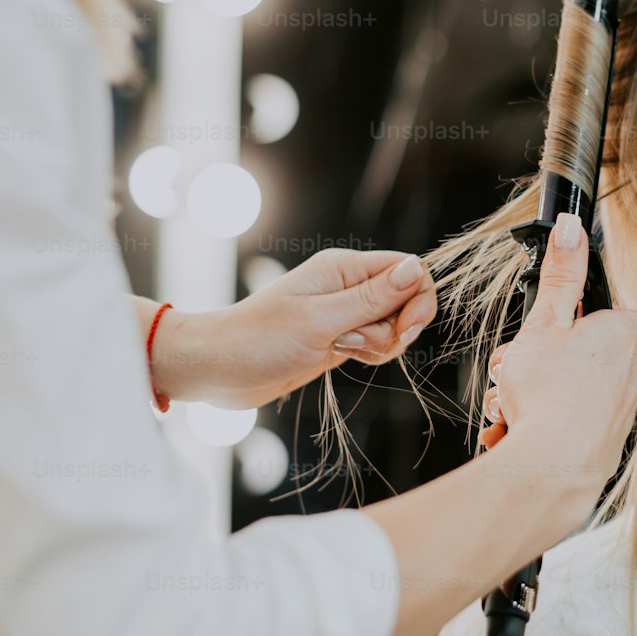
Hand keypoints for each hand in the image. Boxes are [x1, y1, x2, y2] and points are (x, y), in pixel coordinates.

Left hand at [140, 249, 436, 409]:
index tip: (404, 329)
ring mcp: (344, 312)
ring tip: (340, 350)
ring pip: (392, 325)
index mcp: (344, 267)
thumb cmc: (260, 339)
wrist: (219, 368)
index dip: (417, 298)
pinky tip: (342, 357)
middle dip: (395, 328)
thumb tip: (416, 268)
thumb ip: (372, 298)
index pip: (407, 268)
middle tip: (360, 345)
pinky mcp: (340, 337)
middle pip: (405, 300)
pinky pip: (376, 343)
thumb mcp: (321, 320)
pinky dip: (371, 354)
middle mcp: (348, 285)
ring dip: (380, 345)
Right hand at [477, 214, 636, 503]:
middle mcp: (630, 379)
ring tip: (507, 406)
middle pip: (585, 359)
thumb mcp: (544, 321)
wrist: (552, 469)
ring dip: (533, 398)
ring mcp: (618, 419)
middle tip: (512, 369)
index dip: (591, 320)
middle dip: (543, 363)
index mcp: (621, 339)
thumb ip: (560, 274)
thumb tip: (571, 225)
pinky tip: (512, 434)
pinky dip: (539, 430)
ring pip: (570, 396)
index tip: (563, 327)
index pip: (625, 319)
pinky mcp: (603, 452)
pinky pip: (566, 432)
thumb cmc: (547, 391)